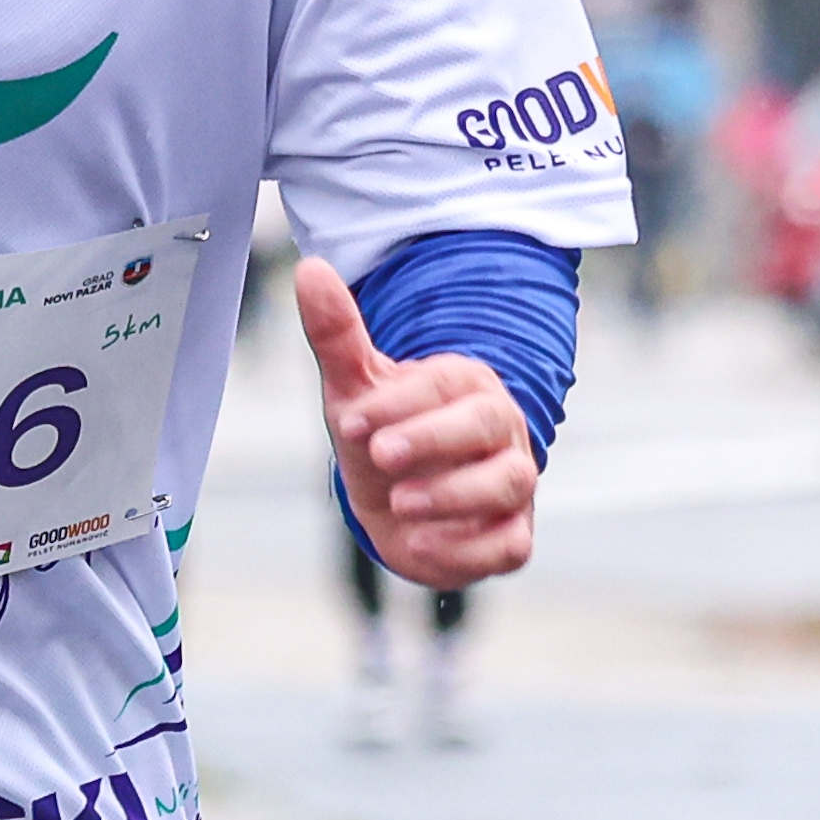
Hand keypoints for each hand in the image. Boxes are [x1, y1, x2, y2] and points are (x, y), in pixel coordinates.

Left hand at [296, 256, 536, 586]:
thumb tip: (309, 269)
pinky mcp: (510, 537)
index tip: (350, 421)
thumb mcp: (354, 389)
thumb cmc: (383, 437)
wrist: (396, 505)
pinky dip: (467, 549)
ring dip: (453, 496)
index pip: (445, 384)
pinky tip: (419, 545)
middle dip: (433, 440)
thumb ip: (337, 335)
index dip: (399, 402)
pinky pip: (508, 545)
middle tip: (380, 455)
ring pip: (508, 484)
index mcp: (465, 386)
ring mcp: (511, 483)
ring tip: (399, 504)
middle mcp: (500, 430)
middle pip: (486, 427)